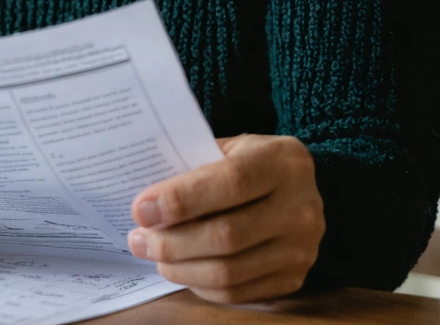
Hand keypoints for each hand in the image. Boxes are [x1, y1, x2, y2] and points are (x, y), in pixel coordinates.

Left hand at [128, 134, 324, 303]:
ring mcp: (301, 248)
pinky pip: (237, 293)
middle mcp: (301, 207)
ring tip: (153, 254)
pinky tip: (181, 268)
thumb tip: (148, 204)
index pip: (230, 183)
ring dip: (180, 267)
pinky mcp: (293, 279)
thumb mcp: (232, 147)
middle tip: (138, 238)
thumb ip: (197, 166)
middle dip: (173, 241)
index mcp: (283, 161)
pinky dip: (200, 284)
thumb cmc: (252, 161)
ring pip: (230, 272)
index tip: (142, 209)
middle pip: (227, 235)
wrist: (300, 186)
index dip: (182, 199)